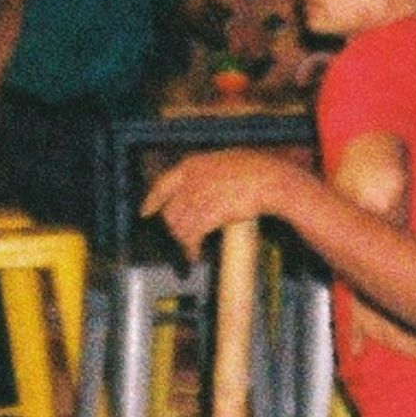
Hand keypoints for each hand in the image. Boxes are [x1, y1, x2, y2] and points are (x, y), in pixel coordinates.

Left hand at [148, 146, 292, 258]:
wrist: (269, 179)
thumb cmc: (256, 170)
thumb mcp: (224, 161)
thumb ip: (206, 174)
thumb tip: (200, 190)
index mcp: (192, 165)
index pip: (162, 185)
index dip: (153, 201)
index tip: (146, 212)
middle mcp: (189, 181)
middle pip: (170, 211)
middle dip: (174, 228)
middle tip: (181, 237)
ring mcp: (196, 198)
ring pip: (178, 226)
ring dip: (183, 241)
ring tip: (191, 248)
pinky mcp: (206, 215)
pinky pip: (190, 237)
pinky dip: (191, 249)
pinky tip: (195, 254)